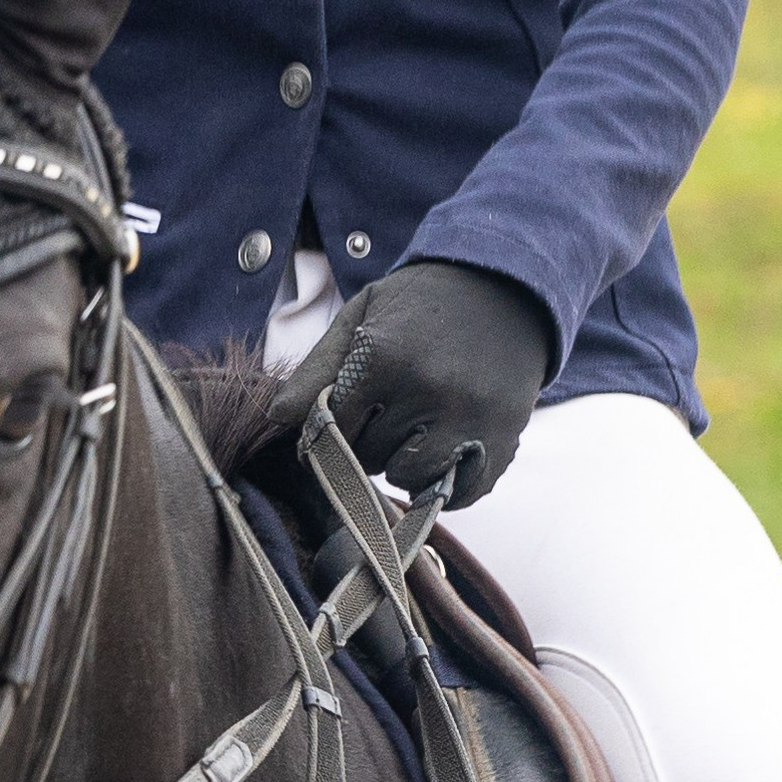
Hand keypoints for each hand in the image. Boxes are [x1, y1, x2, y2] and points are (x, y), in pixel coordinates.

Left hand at [273, 258, 553, 507]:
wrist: (505, 286)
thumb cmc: (421, 303)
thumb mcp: (363, 314)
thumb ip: (318, 367)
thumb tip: (277, 417)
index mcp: (383, 357)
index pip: (332, 428)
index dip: (334, 425)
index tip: (349, 411)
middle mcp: (426, 390)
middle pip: (367, 457)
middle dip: (369, 441)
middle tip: (389, 410)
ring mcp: (469, 419)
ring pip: (408, 478)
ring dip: (404, 462)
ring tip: (416, 426)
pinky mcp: (502, 439)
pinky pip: (458, 495)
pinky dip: (445, 484)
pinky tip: (444, 450)